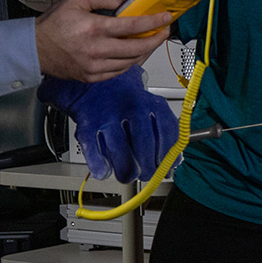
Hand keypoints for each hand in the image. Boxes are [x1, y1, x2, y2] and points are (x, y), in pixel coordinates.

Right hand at [35, 0, 173, 81]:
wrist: (35, 49)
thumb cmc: (53, 25)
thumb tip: (125, 3)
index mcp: (94, 28)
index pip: (132, 26)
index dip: (153, 22)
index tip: (165, 18)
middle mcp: (97, 50)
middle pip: (137, 47)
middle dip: (156, 39)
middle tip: (164, 31)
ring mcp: (95, 66)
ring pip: (131, 61)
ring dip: (145, 51)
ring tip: (151, 40)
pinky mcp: (93, 77)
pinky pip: (120, 71)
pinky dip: (131, 62)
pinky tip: (135, 53)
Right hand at [39, 67, 178, 181]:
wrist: (95, 86)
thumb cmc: (127, 102)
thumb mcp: (151, 108)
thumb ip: (164, 132)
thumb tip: (173, 163)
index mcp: (152, 104)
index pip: (167, 134)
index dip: (168, 157)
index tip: (166, 169)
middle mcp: (132, 108)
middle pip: (144, 145)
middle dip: (147, 168)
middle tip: (146, 175)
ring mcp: (109, 116)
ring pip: (120, 151)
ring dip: (126, 170)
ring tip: (128, 175)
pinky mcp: (87, 125)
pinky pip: (94, 151)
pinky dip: (100, 166)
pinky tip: (105, 171)